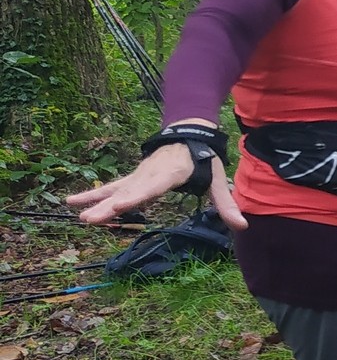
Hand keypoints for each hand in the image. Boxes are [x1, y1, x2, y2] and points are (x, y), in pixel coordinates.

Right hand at [68, 143, 247, 231]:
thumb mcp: (217, 179)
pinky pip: (110, 187)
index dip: (136, 197)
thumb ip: (226, 203)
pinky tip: (72, 203)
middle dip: (108, 206)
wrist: (188, 133)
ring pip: (115, 190)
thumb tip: (242, 226)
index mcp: (171, 173)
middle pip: (128, 192)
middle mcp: (150, 174)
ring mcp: (139, 175)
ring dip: (96, 203)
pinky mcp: (132, 177)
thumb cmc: (203, 158)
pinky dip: (92, 194)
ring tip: (79, 216)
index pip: (152, 187)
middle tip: (90, 219)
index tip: (118, 205)